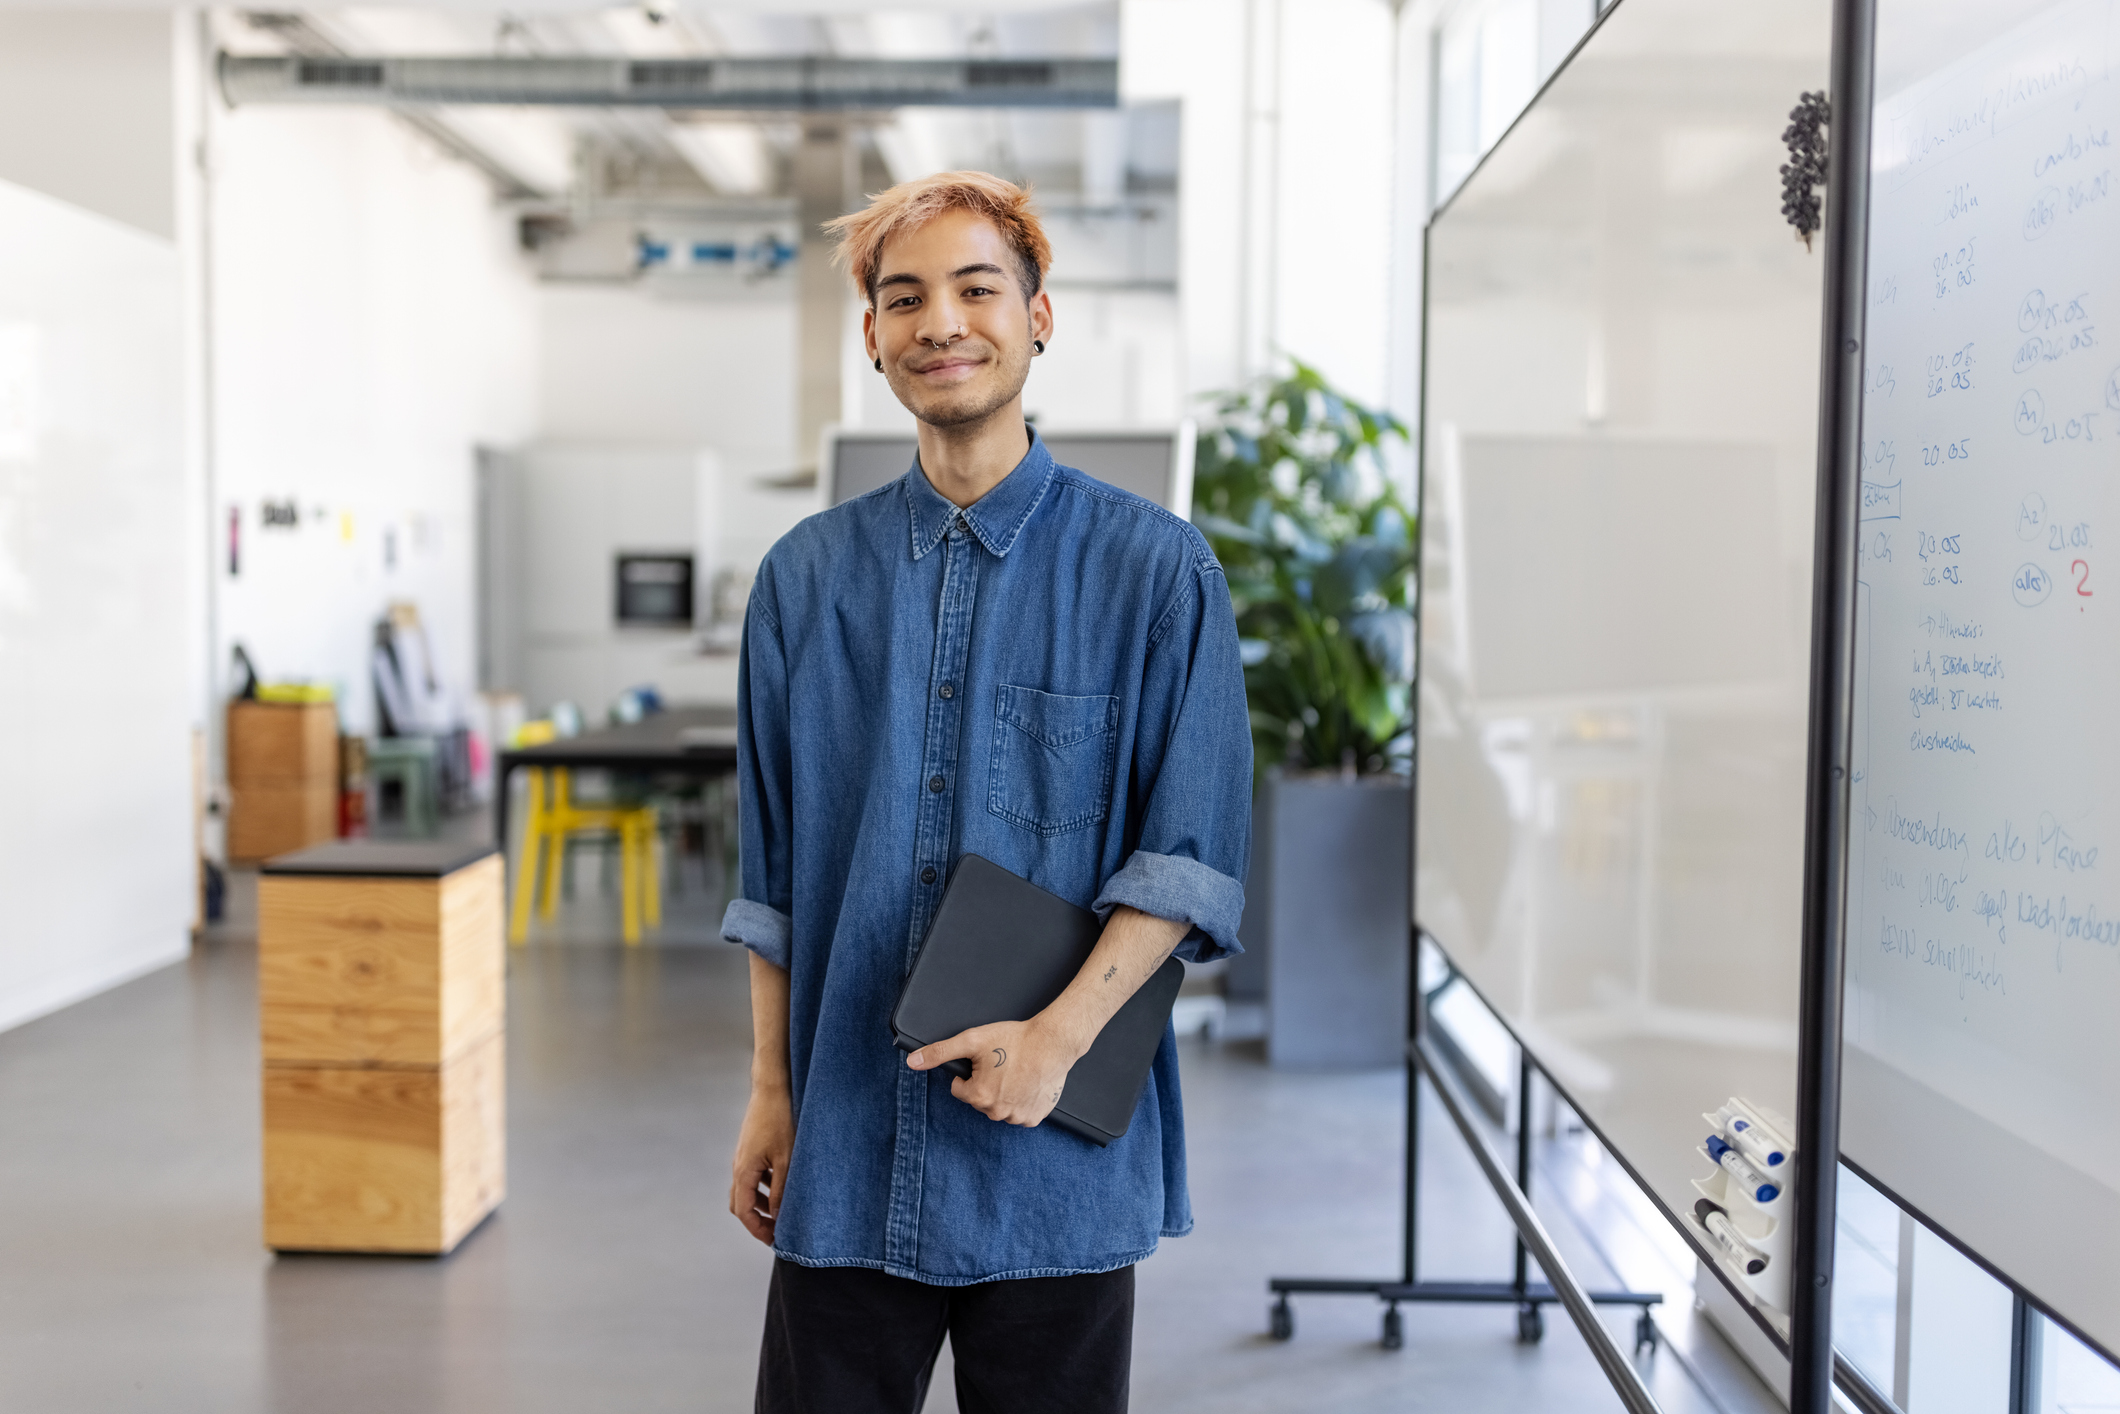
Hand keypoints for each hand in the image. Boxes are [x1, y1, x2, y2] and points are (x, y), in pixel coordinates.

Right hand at [729, 1083, 793, 1244]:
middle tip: (777, 1231)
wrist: (773, 1088)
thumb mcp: (786, 1160)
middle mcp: (738, 1166)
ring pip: (746, 1190)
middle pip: (740, 1203)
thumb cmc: (781, 1120)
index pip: (743, 1212)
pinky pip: (753, 1176)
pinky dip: (764, 1187)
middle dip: (757, 1220)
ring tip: (782, 1211)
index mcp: (743, 1171)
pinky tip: (782, 1186)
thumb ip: (781, 1190)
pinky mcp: (751, 1149)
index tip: (774, 1241)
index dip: (758, 1229)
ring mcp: (743, 1157)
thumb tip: (778, 1216)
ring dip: (761, 1204)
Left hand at [907, 1018, 1080, 1127]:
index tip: (987, 1061)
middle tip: (1003, 1064)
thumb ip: (940, 1052)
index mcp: (979, 1096)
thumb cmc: (1015, 1039)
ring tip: (1017, 1072)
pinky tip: (1028, 1083)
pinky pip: (1020, 1113)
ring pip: (1000, 1107)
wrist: (1053, 1042)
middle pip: (980, 1100)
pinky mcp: (1035, 1118)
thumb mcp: (972, 1040)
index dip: (971, 1073)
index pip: (960, 1090)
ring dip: (1005, 1094)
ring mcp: (1018, 1117)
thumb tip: (913, 1061)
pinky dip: (1022, 1100)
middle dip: (987, 1084)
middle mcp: (997, 1113)